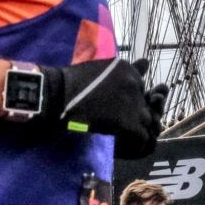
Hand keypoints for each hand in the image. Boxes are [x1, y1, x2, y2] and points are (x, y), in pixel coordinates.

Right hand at [41, 56, 167, 158]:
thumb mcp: (103, 69)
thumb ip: (127, 69)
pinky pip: (142, 137)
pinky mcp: (128, 122)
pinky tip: (123, 142)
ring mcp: (133, 103)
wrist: (58, 96)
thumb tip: (147, 62)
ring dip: (137, 129)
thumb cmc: (72, 83)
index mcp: (128, 69)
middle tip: (120, 123)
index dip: (131, 102)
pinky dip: (135, 142)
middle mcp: (135, 83)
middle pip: (145, 105)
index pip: (141, 89)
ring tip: (123, 135)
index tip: (118, 110)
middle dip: (137, 115)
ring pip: (147, 121)